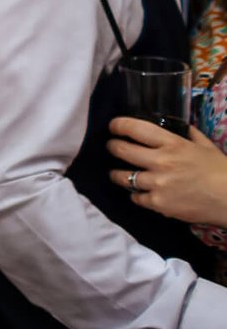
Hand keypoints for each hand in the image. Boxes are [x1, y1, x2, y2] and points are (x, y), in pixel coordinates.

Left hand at [108, 116, 226, 227]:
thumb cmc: (222, 171)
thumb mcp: (206, 146)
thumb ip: (189, 134)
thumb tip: (176, 125)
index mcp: (173, 144)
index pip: (135, 128)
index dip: (119, 125)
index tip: (114, 126)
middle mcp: (161, 162)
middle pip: (121, 150)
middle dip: (113, 147)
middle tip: (112, 147)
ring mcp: (158, 183)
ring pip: (122, 176)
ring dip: (117, 174)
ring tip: (118, 174)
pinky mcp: (158, 203)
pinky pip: (135, 197)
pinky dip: (137, 194)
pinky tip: (140, 192)